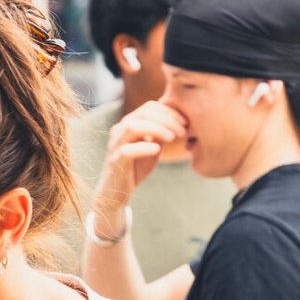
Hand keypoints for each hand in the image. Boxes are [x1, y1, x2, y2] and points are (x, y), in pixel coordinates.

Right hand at [97, 102, 190, 220]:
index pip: (149, 107)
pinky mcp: (115, 161)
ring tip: (172, 138)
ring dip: (156, 129)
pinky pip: (127, 150)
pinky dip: (144, 147)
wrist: (117, 191)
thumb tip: (182, 122)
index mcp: (129, 123)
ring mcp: (115, 145)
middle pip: (143, 113)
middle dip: (166, 120)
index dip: (169, 112)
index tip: (185, 122)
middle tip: (183, 130)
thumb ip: (162, 134)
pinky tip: (157, 150)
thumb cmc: (136, 167)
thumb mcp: (153, 147)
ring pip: (133, 127)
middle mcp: (119, 130)